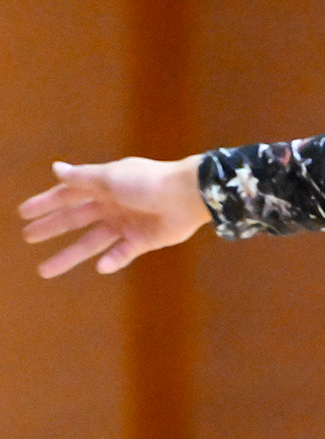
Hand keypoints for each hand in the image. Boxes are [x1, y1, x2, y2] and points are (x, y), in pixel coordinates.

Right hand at [18, 155, 208, 277]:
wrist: (188, 196)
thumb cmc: (148, 182)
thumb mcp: (110, 178)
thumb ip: (82, 178)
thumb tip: (55, 168)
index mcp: (103, 186)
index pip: (67, 195)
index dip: (46, 204)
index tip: (23, 213)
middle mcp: (112, 205)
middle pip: (75, 219)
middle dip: (51, 228)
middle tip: (28, 237)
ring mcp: (127, 224)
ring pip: (91, 242)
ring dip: (69, 255)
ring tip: (45, 270)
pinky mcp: (144, 240)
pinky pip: (122, 253)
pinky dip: (112, 260)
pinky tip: (99, 267)